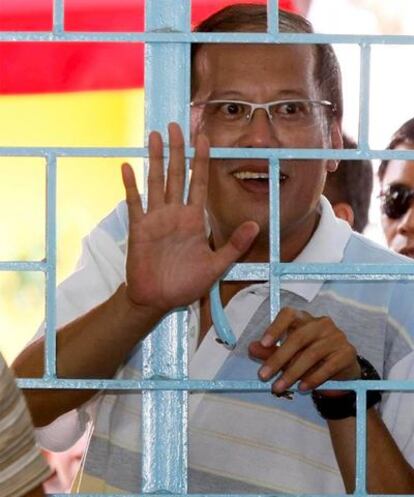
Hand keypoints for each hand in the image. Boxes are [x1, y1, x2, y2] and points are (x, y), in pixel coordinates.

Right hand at [121, 122, 258, 313]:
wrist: (158, 300)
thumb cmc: (186, 284)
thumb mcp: (216, 266)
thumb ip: (234, 245)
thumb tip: (255, 225)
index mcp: (194, 219)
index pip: (199, 182)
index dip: (201, 160)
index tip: (204, 138)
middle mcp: (175, 214)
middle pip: (175, 174)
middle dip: (177, 150)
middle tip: (176, 126)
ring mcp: (156, 219)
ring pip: (155, 181)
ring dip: (154, 158)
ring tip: (154, 135)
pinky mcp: (139, 228)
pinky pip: (134, 202)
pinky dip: (130, 185)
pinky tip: (127, 166)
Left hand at [248, 307, 360, 394]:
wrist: (341, 372)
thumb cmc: (310, 358)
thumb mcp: (288, 355)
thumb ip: (270, 351)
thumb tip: (251, 348)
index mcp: (304, 318)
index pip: (289, 314)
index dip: (275, 327)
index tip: (263, 344)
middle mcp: (321, 323)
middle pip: (298, 338)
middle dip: (278, 359)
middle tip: (263, 376)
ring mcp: (336, 336)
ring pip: (310, 354)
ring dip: (292, 373)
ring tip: (278, 387)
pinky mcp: (347, 352)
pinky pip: (327, 366)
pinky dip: (312, 379)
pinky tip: (301, 388)